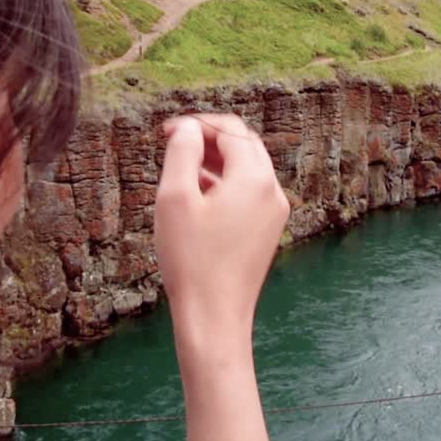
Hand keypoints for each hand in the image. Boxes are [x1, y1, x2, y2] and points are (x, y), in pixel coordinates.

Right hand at [154, 114, 286, 440]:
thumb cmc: (190, 259)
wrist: (214, 317)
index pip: (230, 130)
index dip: (197, 123)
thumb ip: (183, 152)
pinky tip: (197, 195)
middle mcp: (273, 191)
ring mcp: (274, 213)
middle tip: (174, 143)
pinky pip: (248, 194)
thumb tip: (189, 129)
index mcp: (254, 177)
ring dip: (216, 161)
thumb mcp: (175, 198)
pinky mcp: (268, 232)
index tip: (166, 131)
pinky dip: (225, 184)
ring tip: (180, 167)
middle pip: (244, 146)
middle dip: (209, 138)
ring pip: (247, 170)